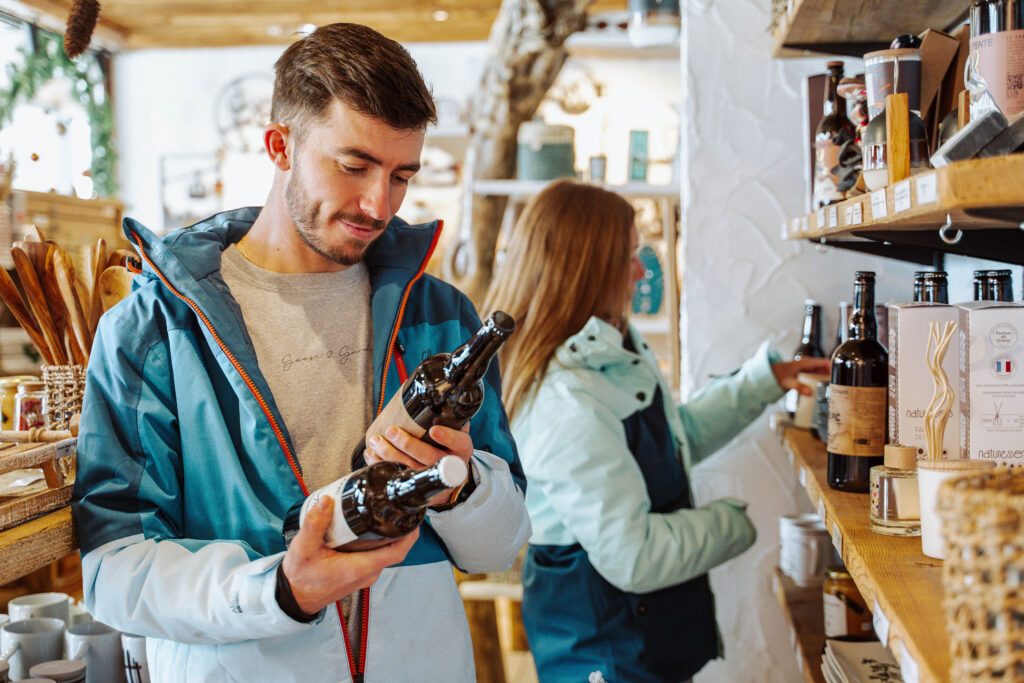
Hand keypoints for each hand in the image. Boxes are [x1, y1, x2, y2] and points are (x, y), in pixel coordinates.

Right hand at [282, 495, 418, 614]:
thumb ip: (314, 524)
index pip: (398, 551)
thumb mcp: (303, 548)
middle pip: (394, 548)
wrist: (293, 598)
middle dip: (399, 527)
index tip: (414, 516)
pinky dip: (376, 541)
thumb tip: (327, 501)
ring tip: (382, 511)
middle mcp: (367, 573)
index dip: (410, 534)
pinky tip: (368, 527)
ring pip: (385, 551)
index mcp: (360, 567)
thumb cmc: (300, 578)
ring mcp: (364, 574)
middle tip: (395, 504)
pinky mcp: (359, 573)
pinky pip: (375, 555)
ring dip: (387, 533)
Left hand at [365, 423, 472, 505]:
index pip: (458, 442)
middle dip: (408, 444)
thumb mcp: (457, 433)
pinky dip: (381, 466)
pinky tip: (372, 454)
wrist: (449, 476)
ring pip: (410, 468)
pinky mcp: (415, 486)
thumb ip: (450, 418)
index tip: (433, 429)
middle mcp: (448, 465)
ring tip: (376, 441)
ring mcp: (431, 478)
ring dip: (389, 454)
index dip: (447, 437)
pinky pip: (397, 477)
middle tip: (392, 431)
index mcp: (461, 449)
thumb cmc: (450, 448)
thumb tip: (437, 399)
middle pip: (428, 457)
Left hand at [771, 357, 830, 394]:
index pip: (824, 362)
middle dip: (831, 375)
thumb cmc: (776, 375)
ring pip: (820, 373)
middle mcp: (807, 364)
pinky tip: (821, 389)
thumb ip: (798, 387)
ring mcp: (805, 369)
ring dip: (825, 379)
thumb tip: (809, 392)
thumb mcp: (787, 382)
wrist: (768, 375)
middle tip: (836, 386)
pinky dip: (819, 381)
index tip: (838, 377)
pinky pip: (815, 377)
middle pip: (824, 368)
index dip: (833, 368)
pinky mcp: (804, 374)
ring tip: (831, 388)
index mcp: (805, 362)